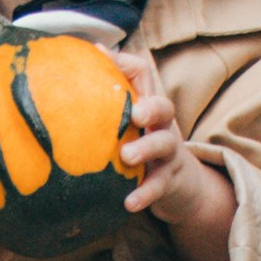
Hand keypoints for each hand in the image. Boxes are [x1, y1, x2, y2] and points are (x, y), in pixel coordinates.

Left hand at [113, 47, 235, 260]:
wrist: (180, 184)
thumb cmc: (141, 144)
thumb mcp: (127, 120)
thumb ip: (106, 98)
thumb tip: (81, 61)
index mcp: (147, 105)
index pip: (143, 74)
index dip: (124, 64)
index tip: (102, 57)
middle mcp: (161, 124)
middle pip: (165, 106)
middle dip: (151, 106)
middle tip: (136, 114)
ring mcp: (168, 153)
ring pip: (165, 144)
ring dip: (147, 148)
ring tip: (127, 156)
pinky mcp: (168, 180)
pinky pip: (158, 186)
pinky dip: (144, 194)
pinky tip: (128, 203)